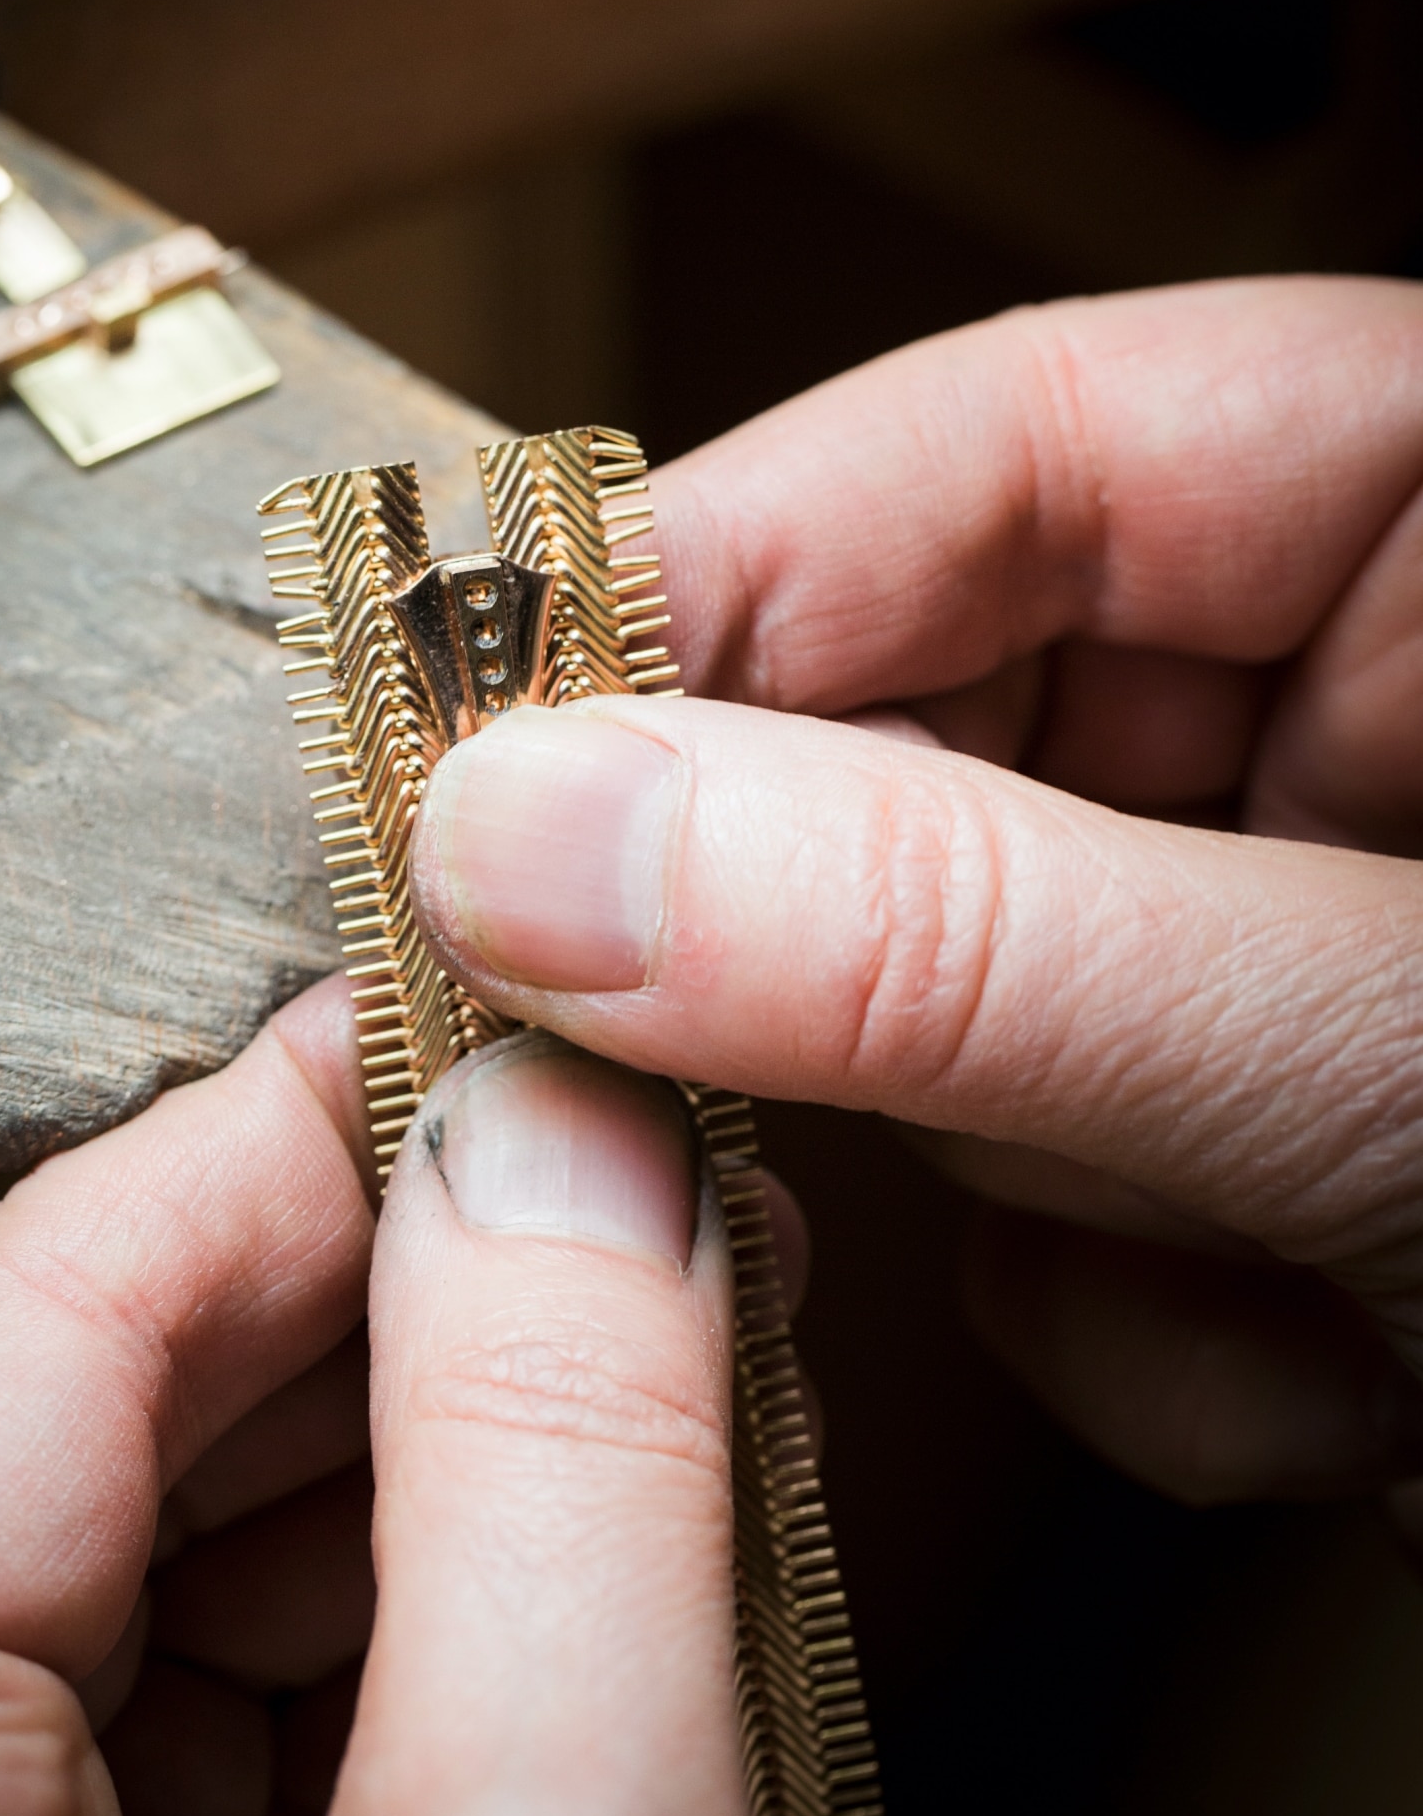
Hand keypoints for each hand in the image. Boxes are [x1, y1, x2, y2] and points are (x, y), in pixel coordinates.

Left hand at [0, 984, 772, 1815]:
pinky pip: (195, 1705)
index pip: (38, 1301)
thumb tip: (572, 1141)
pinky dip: (399, 1621)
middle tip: (644, 1195)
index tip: (523, 1018)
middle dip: (404, 1287)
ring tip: (649, 1378)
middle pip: (95, 1413)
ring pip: (161, 1548)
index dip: (314, 1126)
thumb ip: (562, 1493)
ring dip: (424, 1449)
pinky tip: (566, 1570)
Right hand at [409, 278, 1422, 1518]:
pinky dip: (1140, 1321)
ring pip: (961, 1004)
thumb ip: (972, 936)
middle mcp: (1362, 695)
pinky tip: (1318, 1366)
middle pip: (936, 737)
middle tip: (708, 1074)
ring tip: (1244, 1267)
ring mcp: (1296, 923)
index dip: (722, 577)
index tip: (486, 735)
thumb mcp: (1413, 1053)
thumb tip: (545, 839)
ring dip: (1051, 1186)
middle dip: (867, 956)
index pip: (1002, 448)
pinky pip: (1052, 1196)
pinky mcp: (1270, 1129)